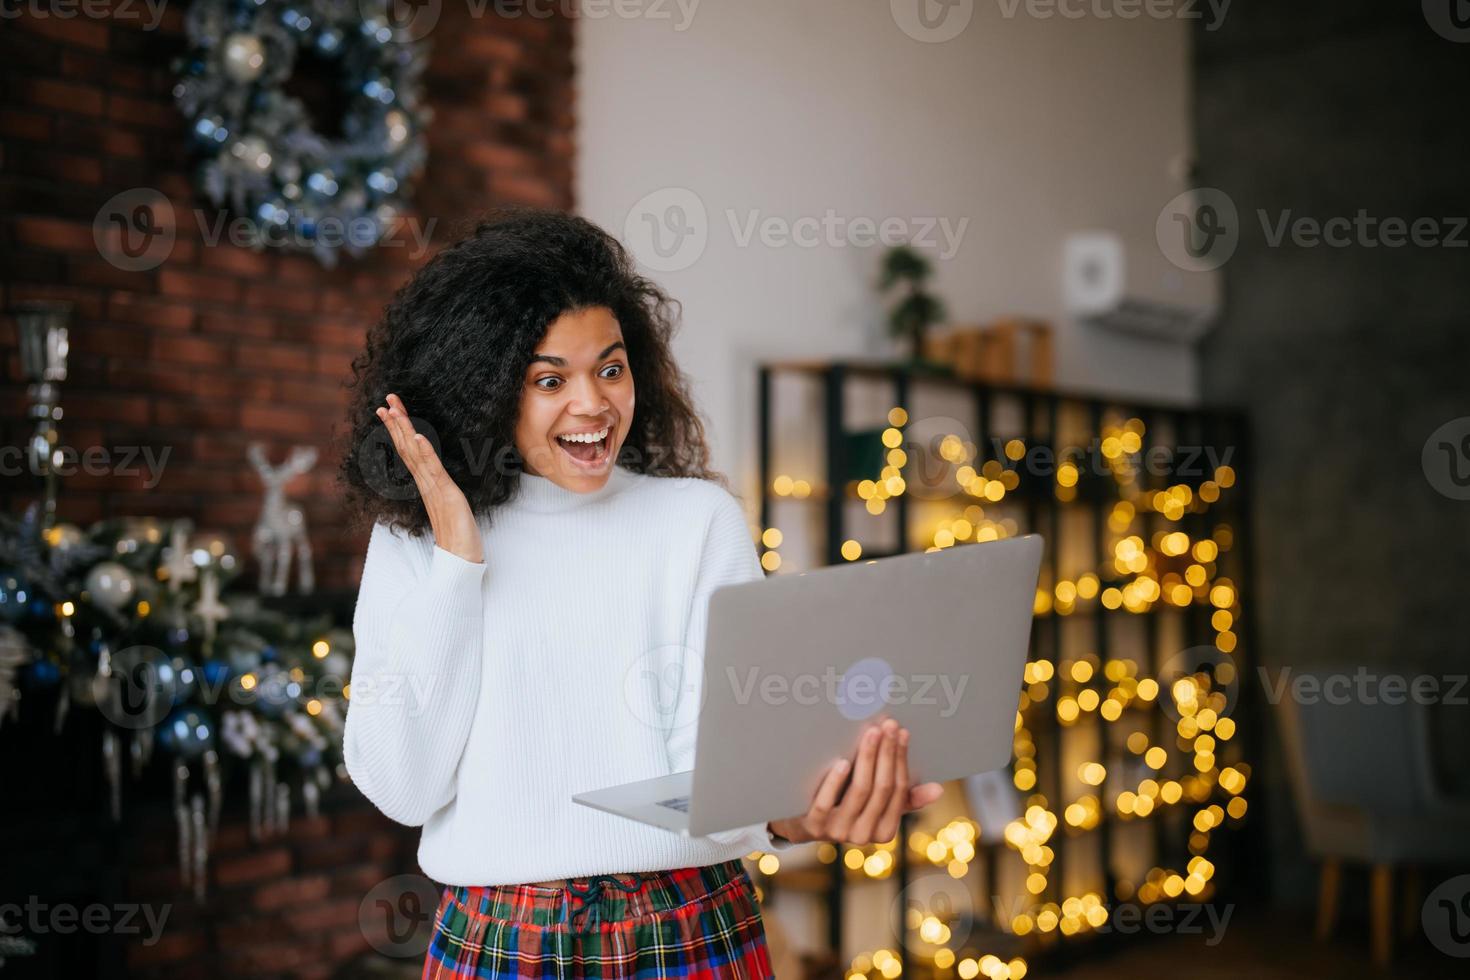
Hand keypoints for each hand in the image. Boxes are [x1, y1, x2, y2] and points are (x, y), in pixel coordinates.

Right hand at [375, 393, 482, 563]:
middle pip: (407, 447)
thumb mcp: (449, 505)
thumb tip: (437, 479)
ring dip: (405, 430)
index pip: (410, 451)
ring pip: (415, 454)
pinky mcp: (445, 494)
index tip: (390, 410)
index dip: (400, 430)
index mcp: (426, 484)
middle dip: (397, 422)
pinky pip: (433, 470)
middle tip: (385, 400)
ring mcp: (434, 488)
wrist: (460, 559)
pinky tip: (416, 437)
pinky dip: (425, 453)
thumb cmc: (458, 535)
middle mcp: (426, 483)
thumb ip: (440, 490)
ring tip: (394, 410)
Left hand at [767, 718, 943, 845]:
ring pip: (860, 791)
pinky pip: (827, 803)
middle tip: (888, 725)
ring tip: (871, 732)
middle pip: (882, 788)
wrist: (800, 821)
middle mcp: (864, 835)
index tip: (902, 732)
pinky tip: (842, 761)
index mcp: (884, 831)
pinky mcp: (814, 825)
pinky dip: (836, 781)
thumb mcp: (875, 804)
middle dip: (888, 753)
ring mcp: (838, 831)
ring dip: (867, 758)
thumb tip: (938, 790)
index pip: (899, 791)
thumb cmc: (844, 804)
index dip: (902, 760)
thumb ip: (905, 798)